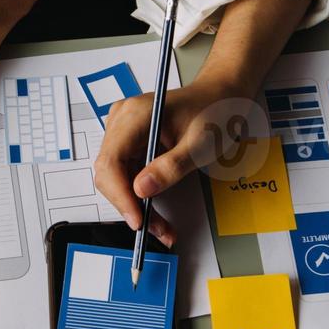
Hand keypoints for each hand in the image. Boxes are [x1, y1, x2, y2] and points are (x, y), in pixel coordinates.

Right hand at [94, 76, 255, 246]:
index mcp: (136, 114)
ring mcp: (122, 131)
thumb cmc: (212, 112)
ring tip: (160, 225)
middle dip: (130, 206)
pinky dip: (139, 196)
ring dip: (135, 205)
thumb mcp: (200, 144)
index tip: (138, 219)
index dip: (121, 194)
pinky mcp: (128, 143)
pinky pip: (125, 175)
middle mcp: (122, 121)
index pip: (112, 161)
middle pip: (109, 173)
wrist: (219, 98)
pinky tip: (154, 210)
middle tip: (155, 229)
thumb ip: (171, 167)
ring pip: (115, 179)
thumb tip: (141, 189)